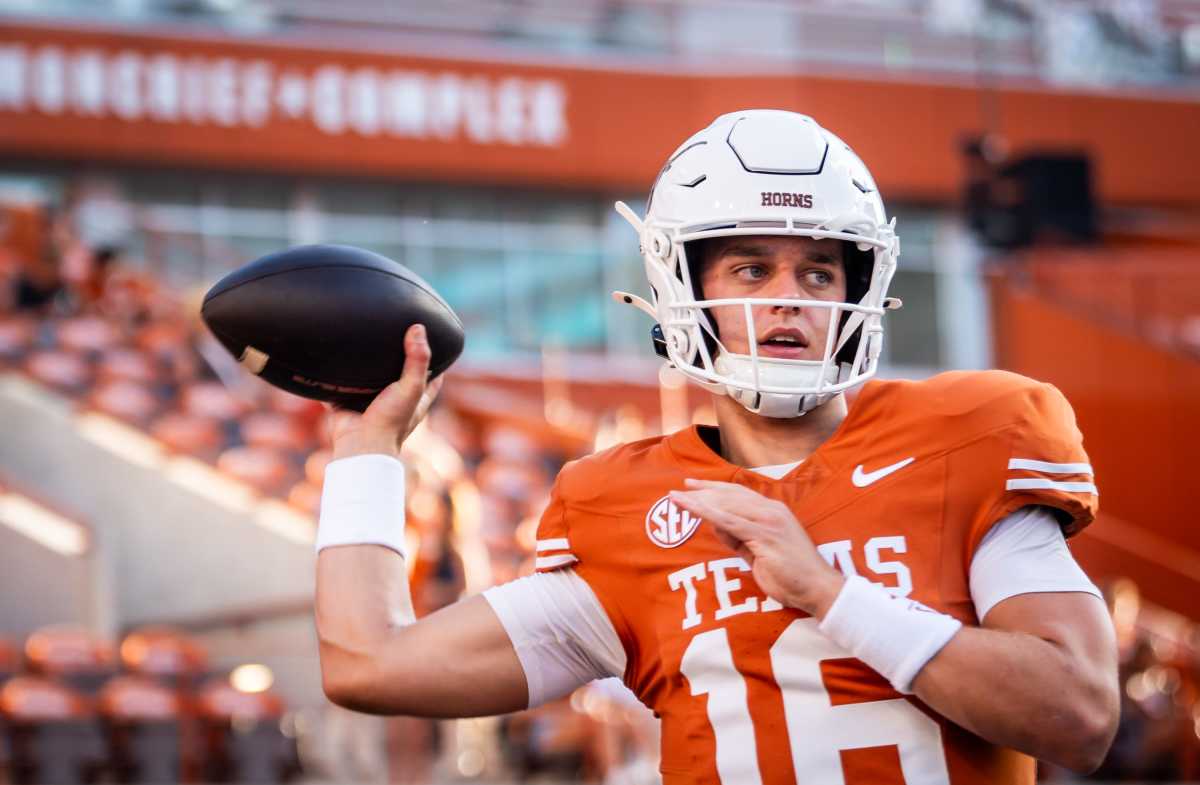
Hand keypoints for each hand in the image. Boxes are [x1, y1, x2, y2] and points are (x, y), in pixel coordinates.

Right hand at [328, 324, 443, 459]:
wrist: (358, 444)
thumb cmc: (390, 420)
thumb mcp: (411, 388)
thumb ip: (417, 359)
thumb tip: (418, 327)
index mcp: (416, 399)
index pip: (432, 376)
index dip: (435, 359)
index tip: (433, 337)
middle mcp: (395, 400)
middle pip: (399, 373)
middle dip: (397, 356)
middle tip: (394, 330)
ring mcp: (370, 401)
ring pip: (369, 378)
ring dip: (366, 364)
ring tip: (364, 335)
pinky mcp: (347, 402)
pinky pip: (341, 385)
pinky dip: (338, 374)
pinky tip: (334, 353)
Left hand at [669, 479, 844, 616]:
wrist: (818, 589)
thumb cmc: (791, 575)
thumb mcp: (759, 553)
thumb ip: (740, 538)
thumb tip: (717, 525)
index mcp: (773, 512)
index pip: (738, 493)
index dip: (714, 487)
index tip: (693, 485)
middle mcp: (771, 511)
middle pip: (730, 494)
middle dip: (702, 491)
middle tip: (677, 491)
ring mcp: (769, 521)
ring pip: (726, 504)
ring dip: (699, 500)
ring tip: (676, 498)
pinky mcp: (765, 535)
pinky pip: (728, 521)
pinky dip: (706, 512)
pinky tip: (691, 508)